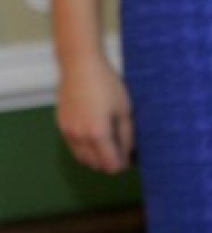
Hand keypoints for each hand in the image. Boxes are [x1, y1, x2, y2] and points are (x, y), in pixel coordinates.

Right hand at [56, 55, 133, 173]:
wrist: (80, 67)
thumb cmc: (107, 85)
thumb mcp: (124, 110)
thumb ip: (127, 135)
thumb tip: (129, 153)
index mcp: (98, 134)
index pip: (110, 165)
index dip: (122, 166)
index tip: (130, 160)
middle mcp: (79, 137)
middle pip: (95, 165)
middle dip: (109, 164)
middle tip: (122, 155)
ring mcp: (67, 132)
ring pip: (81, 158)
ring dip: (95, 159)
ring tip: (110, 148)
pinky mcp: (61, 125)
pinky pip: (73, 146)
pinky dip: (84, 149)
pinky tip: (95, 138)